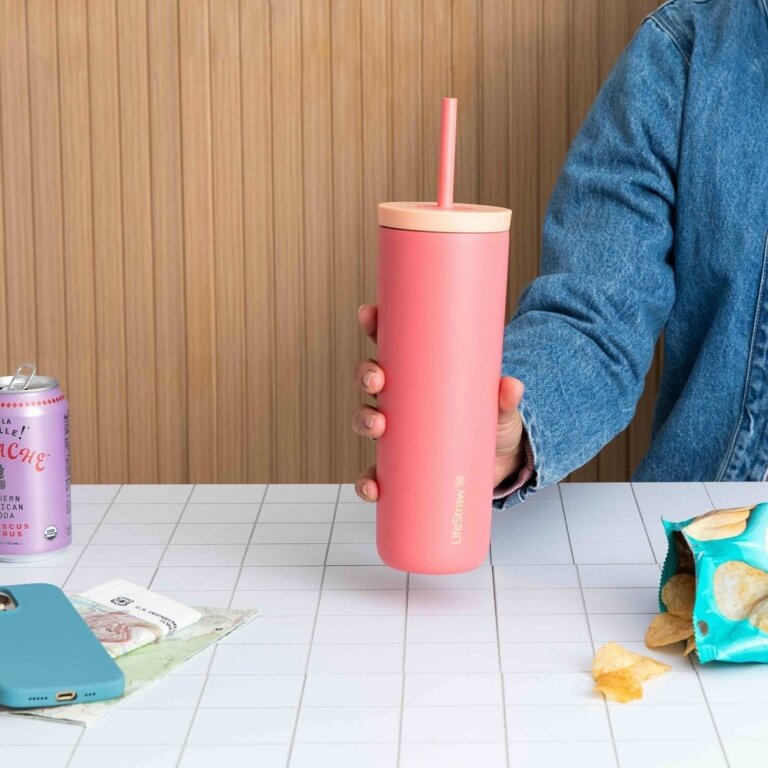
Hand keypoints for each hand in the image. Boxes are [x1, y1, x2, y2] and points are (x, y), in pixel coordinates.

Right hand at [351, 303, 526, 501]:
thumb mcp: (500, 408)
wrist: (497, 465)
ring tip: (377, 426)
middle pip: (370, 379)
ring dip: (362, 420)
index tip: (369, 314)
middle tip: (377, 379)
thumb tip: (511, 386)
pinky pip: (374, 472)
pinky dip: (367, 482)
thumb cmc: (491, 423)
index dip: (374, 326)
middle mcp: (400, 400)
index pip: (390, 344)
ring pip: (365, 420)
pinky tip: (371, 486)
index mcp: (418, 375)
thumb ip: (505, 398)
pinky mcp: (399, 466)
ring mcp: (397, 431)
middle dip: (366, 375)